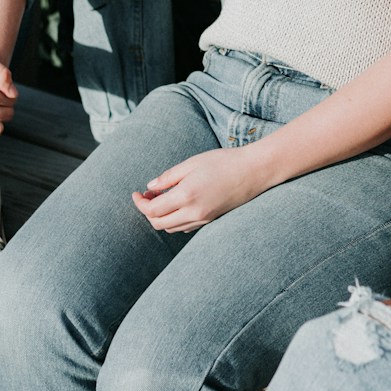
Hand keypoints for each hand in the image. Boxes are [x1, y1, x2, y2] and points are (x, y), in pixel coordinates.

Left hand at [132, 145, 270, 232]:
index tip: (136, 193)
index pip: (153, 210)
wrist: (254, 171)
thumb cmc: (224, 162)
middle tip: (145, 197)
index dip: (140, 203)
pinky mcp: (210, 221)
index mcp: (187, 195)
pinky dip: (174, 220)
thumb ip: (169, 176)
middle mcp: (194, 212)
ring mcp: (203, 219)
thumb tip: (150, 187)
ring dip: (160, 217)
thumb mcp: (192, 163)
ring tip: (159, 199)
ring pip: (171, 228)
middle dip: (147, 213)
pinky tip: (176, 205)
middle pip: (159, 224)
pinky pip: (185, 227)